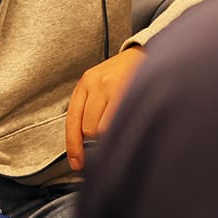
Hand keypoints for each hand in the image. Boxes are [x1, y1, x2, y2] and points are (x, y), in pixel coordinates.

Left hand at [65, 47, 145, 169]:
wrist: (144, 54)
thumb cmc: (121, 74)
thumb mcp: (99, 85)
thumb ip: (90, 108)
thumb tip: (86, 143)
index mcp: (85, 84)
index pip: (73, 120)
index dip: (73, 146)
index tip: (77, 163)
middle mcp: (96, 84)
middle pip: (89, 128)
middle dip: (98, 138)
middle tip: (110, 132)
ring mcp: (113, 86)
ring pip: (105, 128)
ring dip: (112, 133)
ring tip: (122, 122)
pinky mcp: (130, 90)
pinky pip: (121, 121)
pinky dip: (123, 128)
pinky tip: (129, 121)